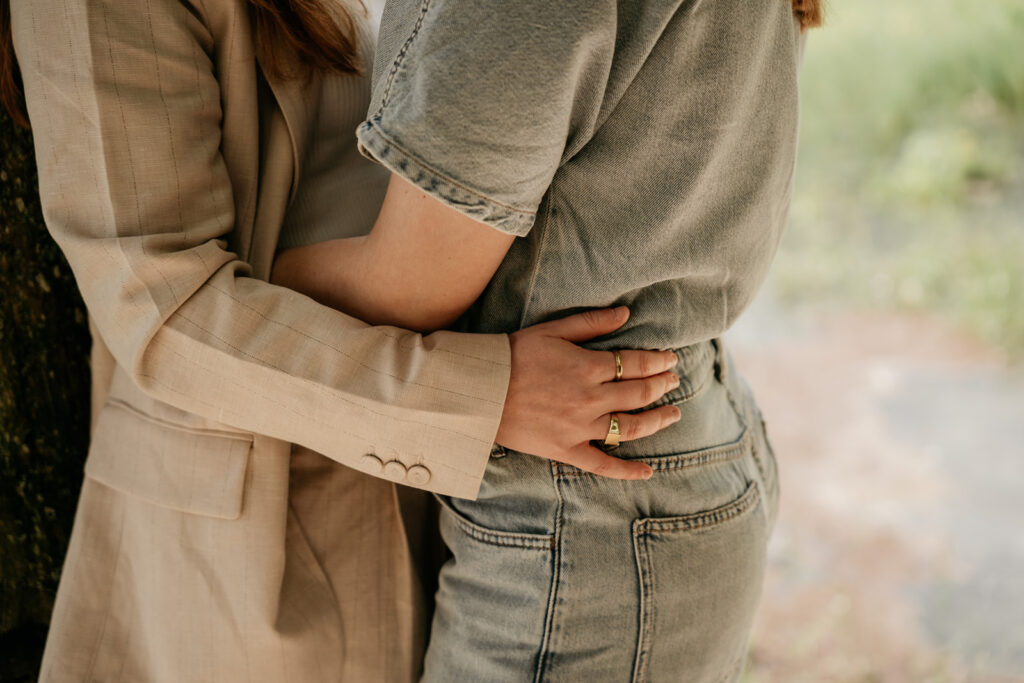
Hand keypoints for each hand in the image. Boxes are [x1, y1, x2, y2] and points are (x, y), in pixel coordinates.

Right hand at [495, 307, 680, 479]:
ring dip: (658, 420)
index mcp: (589, 367)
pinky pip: (603, 464)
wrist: (479, 390)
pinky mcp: (566, 450)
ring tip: (674, 414)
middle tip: (673, 381)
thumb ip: (591, 322)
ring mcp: (580, 427)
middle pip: (639, 393)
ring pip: (632, 427)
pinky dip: (627, 471)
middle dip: (662, 386)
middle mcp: (591, 399)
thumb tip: (626, 313)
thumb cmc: (513, 355)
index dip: (658, 361)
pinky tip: (647, 471)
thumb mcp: (552, 330)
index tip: (669, 359)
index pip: (637, 364)